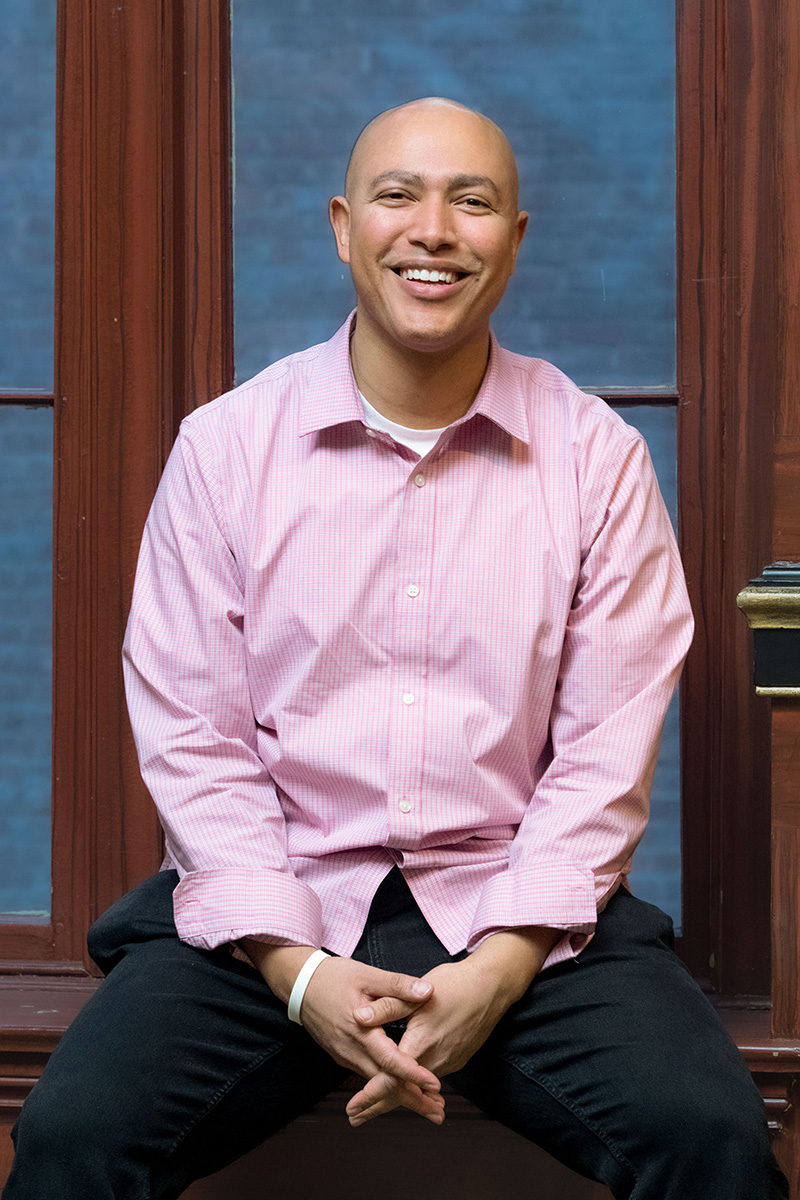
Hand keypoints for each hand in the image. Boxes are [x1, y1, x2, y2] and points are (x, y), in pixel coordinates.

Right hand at [242, 941, 443, 1124]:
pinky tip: (401, 1087)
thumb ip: (398, 985)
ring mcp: (345, 1056)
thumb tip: (427, 991)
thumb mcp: (368, 976)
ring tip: (428, 1104)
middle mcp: (352, 1051)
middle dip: (412, 1098)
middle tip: (439, 1112)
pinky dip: (385, 1085)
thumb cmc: (335, 978)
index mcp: (361, 1031)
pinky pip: (367, 1075)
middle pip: (385, 1083)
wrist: (301, 985)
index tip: (435, 1086)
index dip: (413, 1075)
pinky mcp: (343, 1056)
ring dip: (400, 1094)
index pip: (390, 1061)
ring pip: (376, 1083)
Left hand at [346, 927, 559, 1125]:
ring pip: (418, 1087)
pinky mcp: (458, 1059)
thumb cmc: (453, 984)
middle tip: (354, 1117)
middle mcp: (437, 1060)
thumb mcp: (416, 992)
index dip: (369, 1097)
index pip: (391, 1080)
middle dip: (377, 1105)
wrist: (492, 986)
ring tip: (374, 1105)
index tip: (351, 1109)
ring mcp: (449, 1062)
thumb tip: (357, 1017)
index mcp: (422, 1044)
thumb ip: (387, 1007)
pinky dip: (416, 1086)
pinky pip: (432, 1078)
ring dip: (397, 1095)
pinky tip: (406, 1087)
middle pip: (403, 1091)